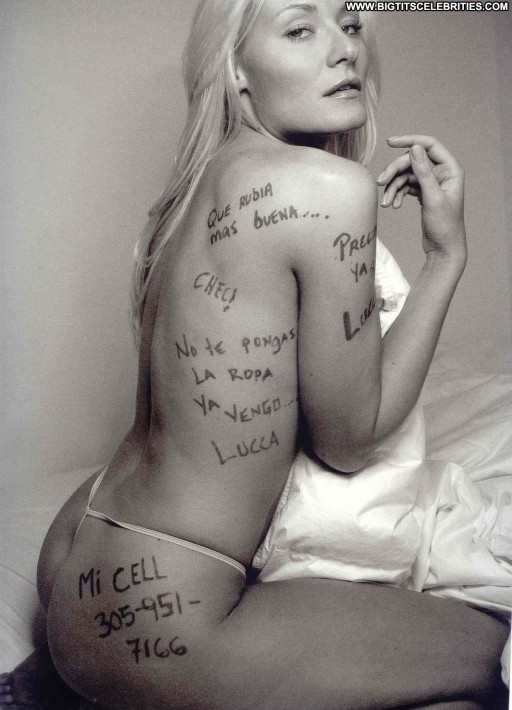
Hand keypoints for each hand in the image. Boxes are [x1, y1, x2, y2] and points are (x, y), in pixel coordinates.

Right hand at [377, 135, 466, 262]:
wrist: (443, 249)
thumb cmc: (444, 226)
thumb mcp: (432, 197)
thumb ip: (424, 172)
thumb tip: (414, 148)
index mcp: (450, 169)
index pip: (429, 145)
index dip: (409, 141)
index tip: (390, 142)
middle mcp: (442, 172)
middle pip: (412, 161)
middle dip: (395, 171)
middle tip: (380, 182)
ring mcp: (432, 182)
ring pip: (406, 175)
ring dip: (393, 187)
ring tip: (386, 203)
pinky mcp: (423, 192)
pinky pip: (405, 186)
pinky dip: (397, 194)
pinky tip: (393, 206)